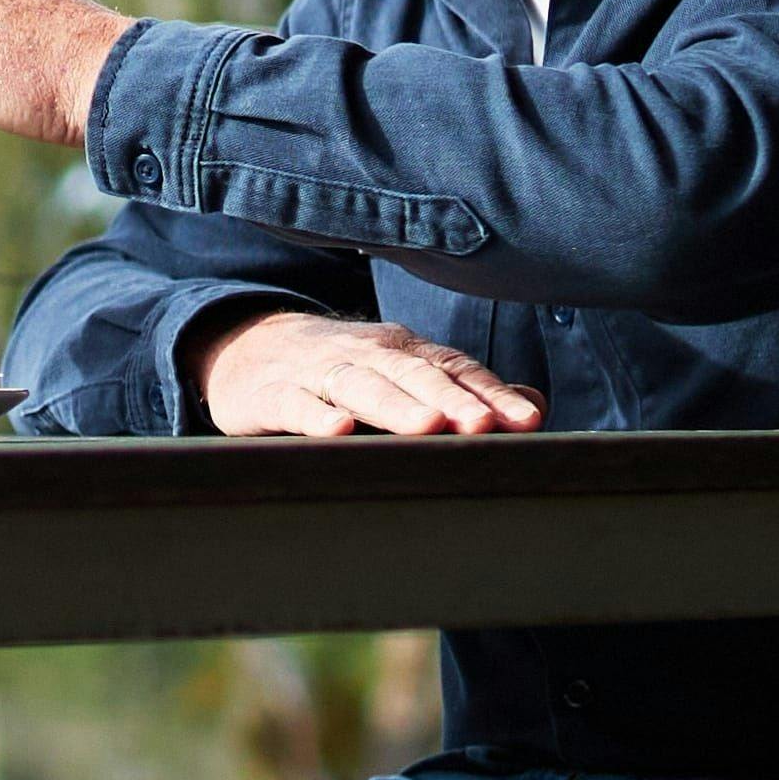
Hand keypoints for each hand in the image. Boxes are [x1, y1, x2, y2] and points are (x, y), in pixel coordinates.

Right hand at [196, 310, 543, 438]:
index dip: (490, 394)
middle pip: (414, 374)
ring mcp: (319, 371)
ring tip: (426, 428)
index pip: (454, 368)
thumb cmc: (338, 370)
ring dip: (395, 406)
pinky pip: (296, 403)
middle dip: (451, 400)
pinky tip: (337, 430)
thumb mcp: (400, 373)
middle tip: (484, 426)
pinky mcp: (273, 393)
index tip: (525, 420)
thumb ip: (464, 389)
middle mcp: (367, 354)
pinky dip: (316, 415)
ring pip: (361, 385)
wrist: (245, 349)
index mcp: (402, 351)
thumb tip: (533, 405)